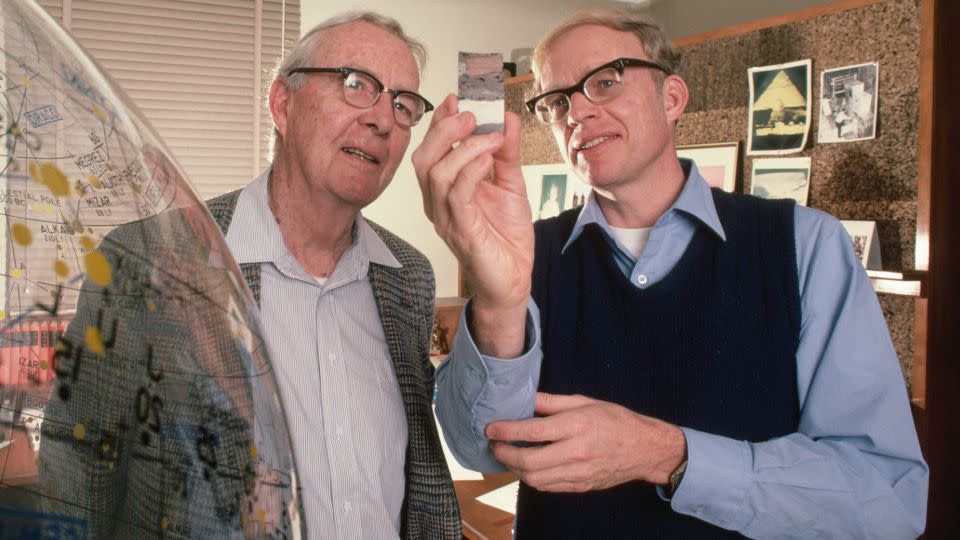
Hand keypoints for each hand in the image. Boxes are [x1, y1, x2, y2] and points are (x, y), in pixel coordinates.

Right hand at [412, 94, 533, 355]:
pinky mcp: (461, 232)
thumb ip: (507, 153)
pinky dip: (470, 172)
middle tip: (472, 113)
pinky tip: (486, 160)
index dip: (440, 120)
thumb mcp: (511, 185)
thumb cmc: (505, 237)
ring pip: (436, 174)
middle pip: (425, 158)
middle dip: (445, 130)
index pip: (433, 148)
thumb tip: (506, 118)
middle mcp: (438, 202)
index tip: (457, 97)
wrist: (513, 281)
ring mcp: (446, 218)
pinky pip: (457, 196)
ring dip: (463, 148)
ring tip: (489, 136)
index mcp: (446, 188)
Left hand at [486, 392, 686, 492]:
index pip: (532, 432)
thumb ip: (552, 402)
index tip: (491, 428)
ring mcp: (579, 472)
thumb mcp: (585, 402)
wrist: (644, 449)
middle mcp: (577, 451)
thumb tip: (525, 397)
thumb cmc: (616, 420)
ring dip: (515, 469)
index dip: (506, 431)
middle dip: (504, 454)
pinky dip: (531, 478)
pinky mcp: (581, 486)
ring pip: (535, 479)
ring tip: (507, 455)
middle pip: (529, 461)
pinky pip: (548, 487)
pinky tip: (526, 467)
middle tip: (494, 444)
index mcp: (577, 425)